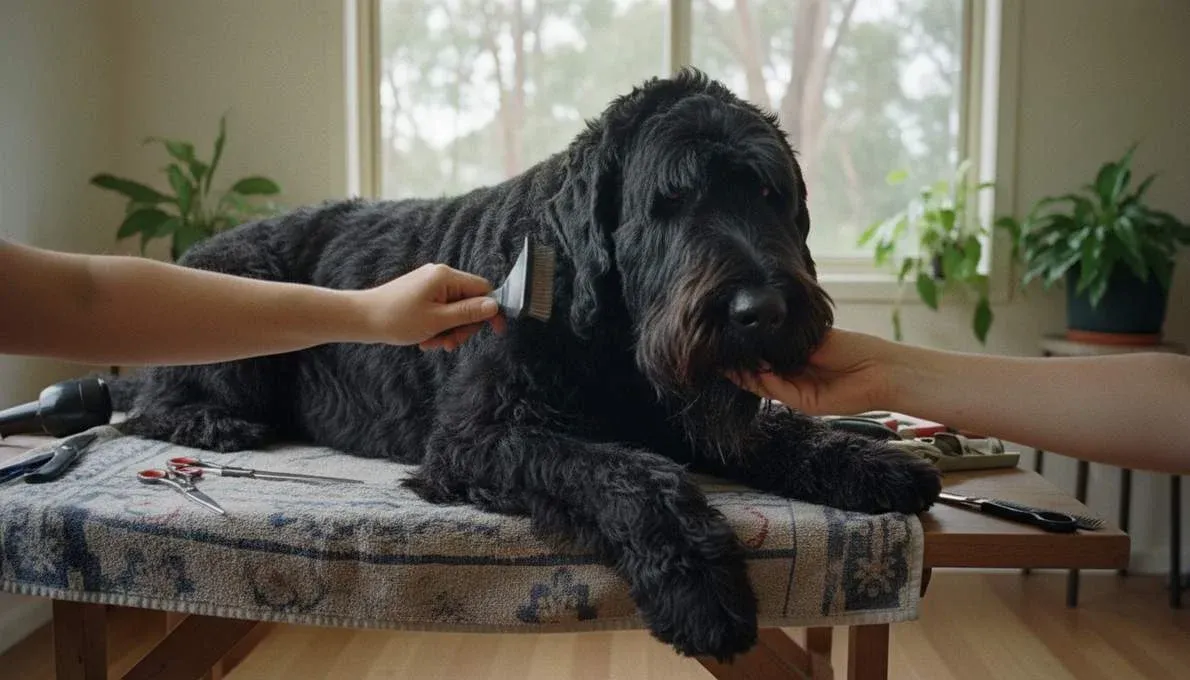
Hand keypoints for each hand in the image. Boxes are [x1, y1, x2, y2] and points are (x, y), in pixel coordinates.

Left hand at [355, 263, 506, 350]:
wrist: (361, 319)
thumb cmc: (396, 319)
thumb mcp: (438, 320)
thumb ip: (468, 313)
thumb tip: (494, 306)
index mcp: (446, 277)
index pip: (482, 289)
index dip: (490, 311)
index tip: (495, 332)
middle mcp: (439, 276)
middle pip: (469, 302)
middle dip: (462, 326)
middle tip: (449, 344)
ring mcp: (429, 284)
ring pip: (454, 310)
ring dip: (448, 330)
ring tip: (431, 343)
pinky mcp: (420, 294)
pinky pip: (439, 310)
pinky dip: (437, 326)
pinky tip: (424, 339)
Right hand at [731, 328, 893, 415]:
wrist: (880, 370)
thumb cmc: (853, 348)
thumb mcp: (813, 338)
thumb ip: (785, 342)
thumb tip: (755, 337)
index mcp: (796, 360)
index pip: (764, 357)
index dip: (746, 351)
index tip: (725, 339)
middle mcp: (793, 376)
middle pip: (758, 373)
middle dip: (739, 364)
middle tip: (717, 353)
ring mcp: (796, 392)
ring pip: (763, 385)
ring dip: (746, 375)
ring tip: (727, 361)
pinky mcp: (803, 403)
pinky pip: (777, 393)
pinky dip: (764, 382)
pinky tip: (754, 369)